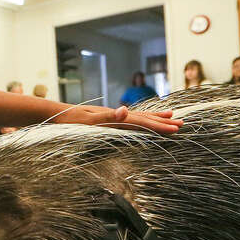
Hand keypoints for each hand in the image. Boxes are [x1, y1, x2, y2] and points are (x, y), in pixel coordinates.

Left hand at [54, 105, 182, 133]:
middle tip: (182, 124)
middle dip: (163, 121)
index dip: (159, 125)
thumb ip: (108, 116)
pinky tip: (142, 119)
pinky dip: (140, 119)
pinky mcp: (107, 119)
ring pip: (140, 116)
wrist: (56, 113)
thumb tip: (126, 110)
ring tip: (171, 115)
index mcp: (117, 116)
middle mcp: (118, 114)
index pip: (143, 121)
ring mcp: (113, 115)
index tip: (176, 129)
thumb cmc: (70, 121)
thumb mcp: (88, 121)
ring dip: (155, 117)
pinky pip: (130, 120)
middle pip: (145, 117)